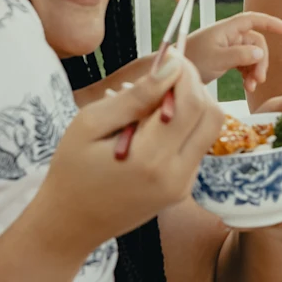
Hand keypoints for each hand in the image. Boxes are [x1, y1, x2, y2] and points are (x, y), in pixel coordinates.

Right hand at [34, 54, 223, 253]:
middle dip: (194, 87)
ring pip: (209, 130)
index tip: (172, 57)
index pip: (191, 104)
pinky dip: (185, 126)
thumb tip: (172, 66)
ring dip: (192, 105)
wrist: (69, 224)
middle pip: (211, 115)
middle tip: (167, 75)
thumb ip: (135, 96)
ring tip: (156, 100)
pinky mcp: (183, 188)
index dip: (187, 74)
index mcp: (150, 160)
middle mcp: (175, 175)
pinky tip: (154, 125)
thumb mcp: (90, 124)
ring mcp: (183, 185)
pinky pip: (197, 146)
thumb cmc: (71, 170)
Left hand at [184, 12, 281, 91]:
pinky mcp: (224, 59)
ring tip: (252, 86)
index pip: (253, 20)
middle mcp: (228, 36)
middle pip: (255, 43)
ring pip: (251, 55)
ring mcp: (226, 47)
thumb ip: (240, 55)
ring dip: (255, 70)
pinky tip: (248, 86)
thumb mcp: (216, 59)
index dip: (270, 22)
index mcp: (226, 29)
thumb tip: (260, 53)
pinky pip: (243, 63)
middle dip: (261, 60)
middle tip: (260, 79)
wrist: (171, 74)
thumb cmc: (190, 61)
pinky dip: (247, 74)